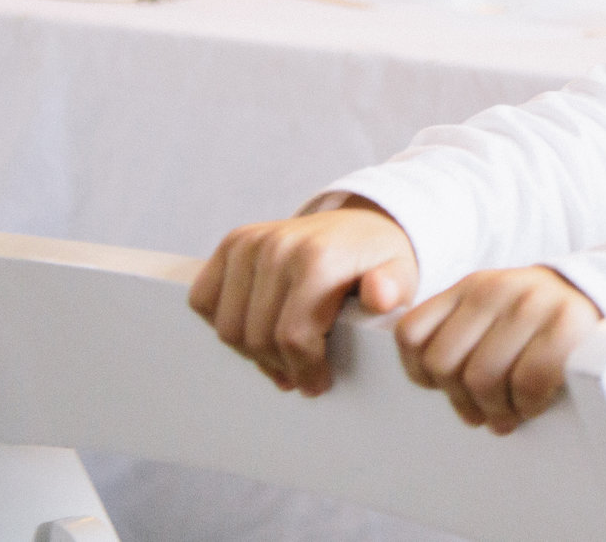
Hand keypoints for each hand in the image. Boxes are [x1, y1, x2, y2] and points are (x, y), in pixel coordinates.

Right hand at [189, 200, 417, 395]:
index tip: (317, 384)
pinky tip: (257, 327)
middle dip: (281, 366)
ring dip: (253, 352)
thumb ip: (394, 288)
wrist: (361, 223)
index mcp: (318, 258)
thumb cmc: (378, 258)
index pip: (293, 337)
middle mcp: (278, 246)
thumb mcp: (401, 272)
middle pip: (258, 338)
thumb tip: (380, 295)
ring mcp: (250, 242)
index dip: (305, 370)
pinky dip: (225, 322)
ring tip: (282, 357)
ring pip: (229, 327)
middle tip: (300, 376)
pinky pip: (204, 301)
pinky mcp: (232, 243)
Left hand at [394, 266, 601, 433]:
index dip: (421, 374)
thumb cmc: (537, 322)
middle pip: (444, 364)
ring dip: (495, 409)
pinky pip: (527, 381)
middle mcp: (495, 289)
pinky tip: (534, 402)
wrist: (602, 294)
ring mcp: (532, 303)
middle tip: (481, 412)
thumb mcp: (492, 314)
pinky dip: (527, 403)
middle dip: (460, 400)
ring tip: (508, 414)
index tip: (446, 387)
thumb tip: (426, 379)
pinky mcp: (567, 323)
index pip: (411, 334)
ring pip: (482, 378)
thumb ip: (456, 334)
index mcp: (469, 287)